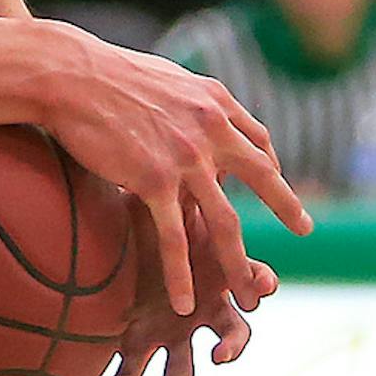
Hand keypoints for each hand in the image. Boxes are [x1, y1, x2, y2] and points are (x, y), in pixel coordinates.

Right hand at [36, 21, 310, 315]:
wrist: (71, 75)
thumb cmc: (105, 72)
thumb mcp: (166, 78)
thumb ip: (189, 103)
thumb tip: (191, 115)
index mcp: (215, 101)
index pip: (257, 139)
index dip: (270, 164)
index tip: (275, 180)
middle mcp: (211, 129)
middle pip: (262, 176)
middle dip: (286, 206)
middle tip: (305, 229)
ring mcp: (187, 158)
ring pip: (225, 220)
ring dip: (238, 261)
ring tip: (248, 291)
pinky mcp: (154, 180)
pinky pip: (175, 236)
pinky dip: (181, 274)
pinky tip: (186, 303)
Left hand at [87, 196, 273, 375]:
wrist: (113, 234)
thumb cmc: (145, 209)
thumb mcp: (164, 198)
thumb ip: (187, 186)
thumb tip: (210, 151)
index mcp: (214, 275)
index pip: (249, 281)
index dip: (259, 283)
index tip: (263, 286)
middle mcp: (201, 309)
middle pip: (230, 333)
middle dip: (231, 347)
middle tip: (222, 356)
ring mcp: (172, 331)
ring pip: (181, 370)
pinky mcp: (139, 343)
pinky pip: (128, 374)